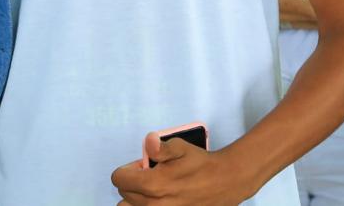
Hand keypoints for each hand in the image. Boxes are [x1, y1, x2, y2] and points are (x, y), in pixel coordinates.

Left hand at [111, 134, 253, 205]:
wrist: (224, 182)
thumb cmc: (200, 164)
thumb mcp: (180, 147)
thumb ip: (160, 146)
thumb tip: (148, 143)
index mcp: (153, 185)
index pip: (119, 179)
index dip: (128, 169)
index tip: (142, 166)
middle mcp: (155, 204)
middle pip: (124, 195)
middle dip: (132, 183)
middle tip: (150, 175)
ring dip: (138, 198)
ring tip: (153, 189)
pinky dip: (149, 204)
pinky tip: (161, 197)